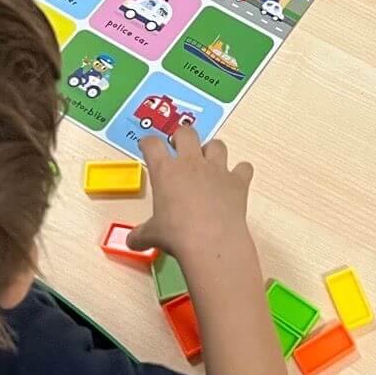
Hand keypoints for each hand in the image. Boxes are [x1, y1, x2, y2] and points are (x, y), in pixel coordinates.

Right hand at [129, 124, 253, 262]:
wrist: (211, 241)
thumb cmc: (176, 235)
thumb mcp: (152, 235)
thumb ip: (140, 235)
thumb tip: (132, 241)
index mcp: (166, 171)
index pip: (153, 145)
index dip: (148, 142)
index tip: (147, 145)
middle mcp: (192, 163)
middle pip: (187, 132)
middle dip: (181, 136)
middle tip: (178, 145)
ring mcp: (217, 169)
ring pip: (217, 145)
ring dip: (212, 150)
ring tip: (208, 162)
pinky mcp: (238, 181)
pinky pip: (243, 167)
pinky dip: (240, 172)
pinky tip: (235, 180)